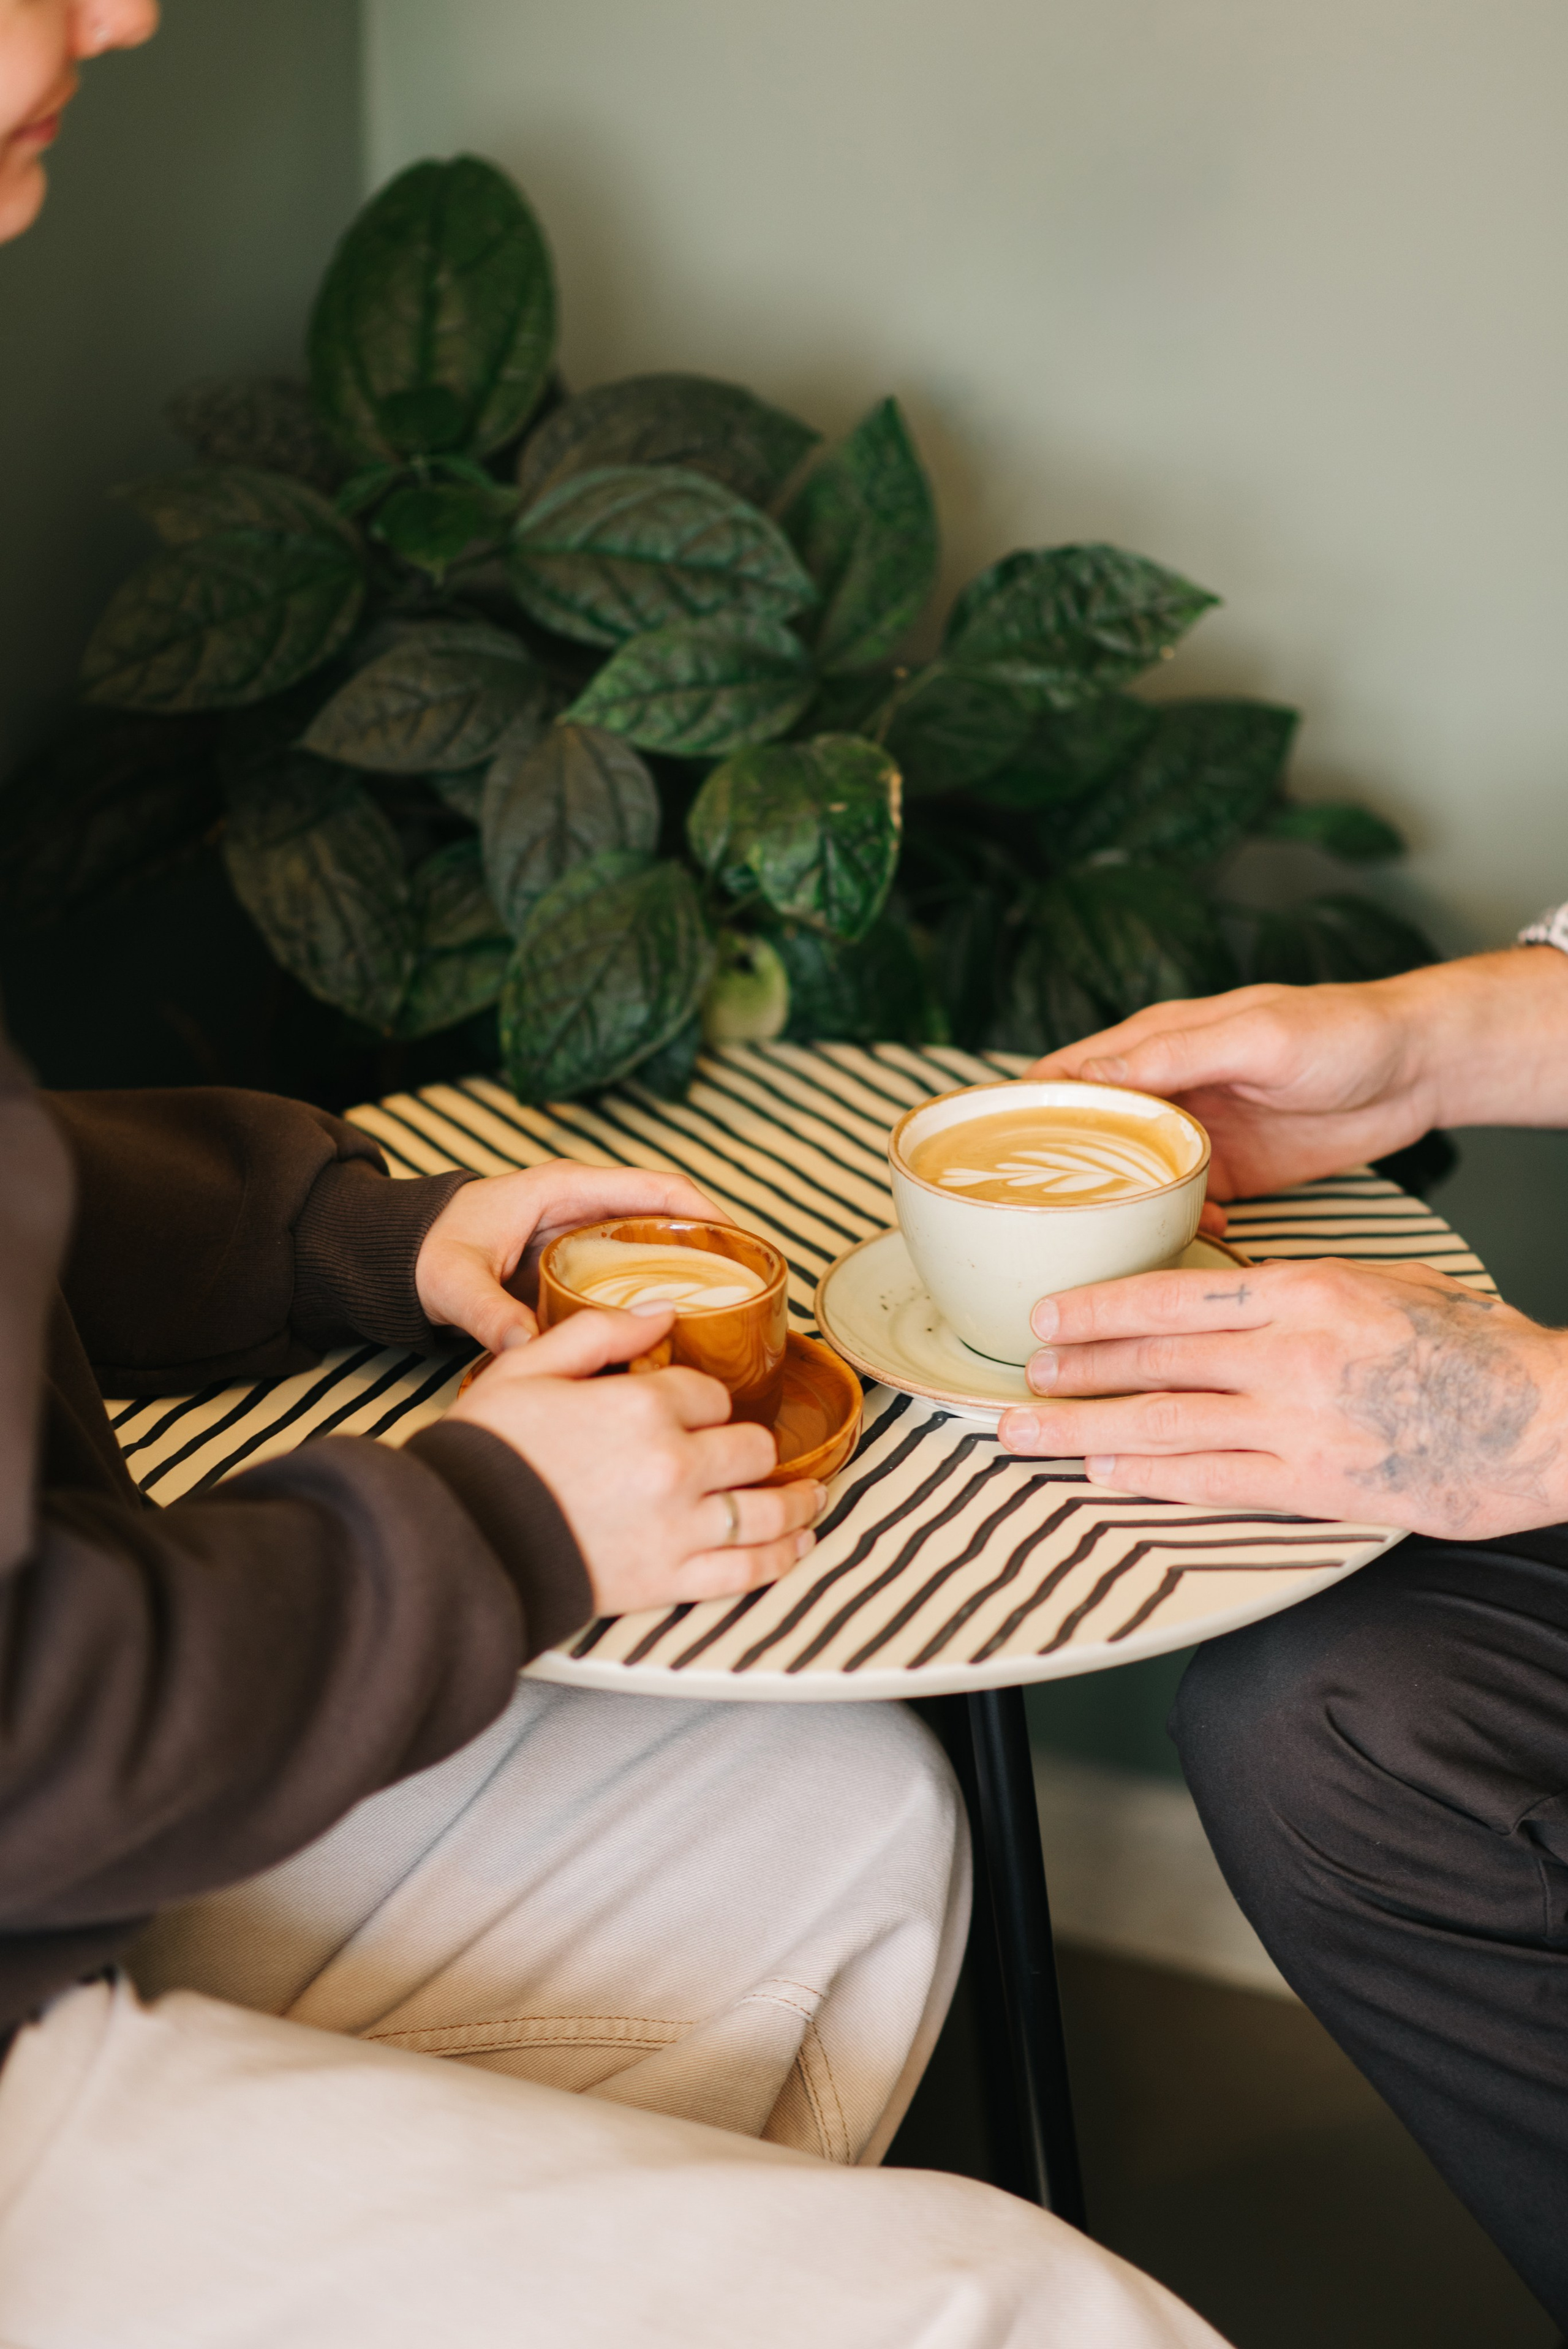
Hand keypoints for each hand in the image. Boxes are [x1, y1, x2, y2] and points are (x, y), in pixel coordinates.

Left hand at [415, 1162, 727, 1352]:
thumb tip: (528, 1349)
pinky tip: (683, 1331)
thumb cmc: (428, 1252)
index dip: (707, 1212)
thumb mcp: (452, 1280)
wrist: (401, 1256)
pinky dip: (663, 1292)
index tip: (745, 1244)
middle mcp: (585, 1204)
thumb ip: (486, 1313)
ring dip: (694, 1272)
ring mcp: (585, 1233)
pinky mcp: (579, 1262)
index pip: (657, 1188)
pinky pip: (635, 1271)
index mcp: (566, 1188)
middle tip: (754, 1291)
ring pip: (657, 1244)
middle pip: (670, 1216)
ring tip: (735, 1314)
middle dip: (715, 1247)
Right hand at [448, 1306, 823, 1613]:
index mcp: (642, 1406)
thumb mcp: (528, 1366)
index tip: (697, 1410)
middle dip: (756, 1447)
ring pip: (766, 1511)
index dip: (705, 1400)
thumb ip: (599, 1331)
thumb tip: (663, 1310)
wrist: (459, 1538)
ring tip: (812, 1498)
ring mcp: (678, 1527)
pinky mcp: (670, 1579)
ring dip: (797, 1502)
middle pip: (750, 1448)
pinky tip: (797, 1545)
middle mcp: (673, 1465)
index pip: (708, 1394)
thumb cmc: (485, 1449)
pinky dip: (781, 1558)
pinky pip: (747, 1570)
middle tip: (760, 1453)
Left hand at [997, 1257, 1567, 1539]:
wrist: (1546, 1421)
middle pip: (1152, 1361)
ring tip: (1029, 1432)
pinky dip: (1148, 1477)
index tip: (1049, 1315)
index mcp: (1307, 1290)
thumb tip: (1231, 1301)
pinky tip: (1105, 1472)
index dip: (1097, 1310)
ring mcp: (1300, 1422)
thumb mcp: (1385, 1285)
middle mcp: (1292, 1353)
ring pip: (1163, 1423)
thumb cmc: (1475, 1352)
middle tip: (1023, 1375)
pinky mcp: (1316, 1485)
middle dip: (1074, 1369)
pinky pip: (1210, 1480)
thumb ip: (1301, 1292)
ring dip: (1083, 1428)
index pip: (1172, 1298)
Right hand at [1025, 980, 1429, 1199]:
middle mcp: (1165, 1091)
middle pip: (1087, 1135)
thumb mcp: (1255, 1036)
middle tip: (1036, 1217)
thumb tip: (1088, 1073)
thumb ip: (1173, 1054)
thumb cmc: (1340, 1031)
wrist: (1416, 1069)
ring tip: (1106, 1240)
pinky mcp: (1230, 1174)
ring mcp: (1195, 1136)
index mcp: (1156, 1045)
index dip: (1024, 1108)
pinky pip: (1184, 1207)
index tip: (985, 1149)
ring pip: (1130, 1179)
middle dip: (1059, 1173)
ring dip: (1119, 1208)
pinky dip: (1180, 1225)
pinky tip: (1197, 1235)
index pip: (1067, 1074)